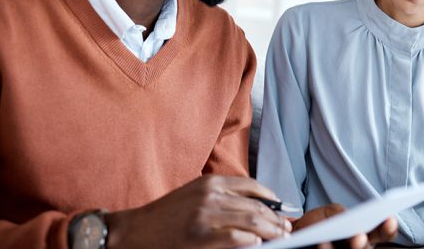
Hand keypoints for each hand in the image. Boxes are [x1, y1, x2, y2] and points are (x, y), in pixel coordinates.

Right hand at [104, 174, 291, 248]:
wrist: (136, 230)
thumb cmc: (167, 215)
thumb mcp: (196, 195)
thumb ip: (223, 197)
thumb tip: (254, 207)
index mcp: (211, 182)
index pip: (251, 186)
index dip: (271, 198)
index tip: (281, 208)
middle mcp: (211, 195)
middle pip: (255, 204)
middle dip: (275, 217)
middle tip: (287, 227)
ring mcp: (206, 215)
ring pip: (251, 220)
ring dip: (270, 230)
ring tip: (280, 237)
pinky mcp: (201, 236)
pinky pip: (236, 237)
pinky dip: (251, 241)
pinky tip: (258, 244)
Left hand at [293, 203, 397, 248]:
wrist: (294, 235)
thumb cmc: (317, 224)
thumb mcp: (328, 213)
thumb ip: (338, 213)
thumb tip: (345, 218)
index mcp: (362, 236)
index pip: (381, 234)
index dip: (388, 229)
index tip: (390, 219)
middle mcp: (356, 248)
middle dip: (361, 245)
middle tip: (360, 237)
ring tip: (338, 240)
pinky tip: (322, 244)